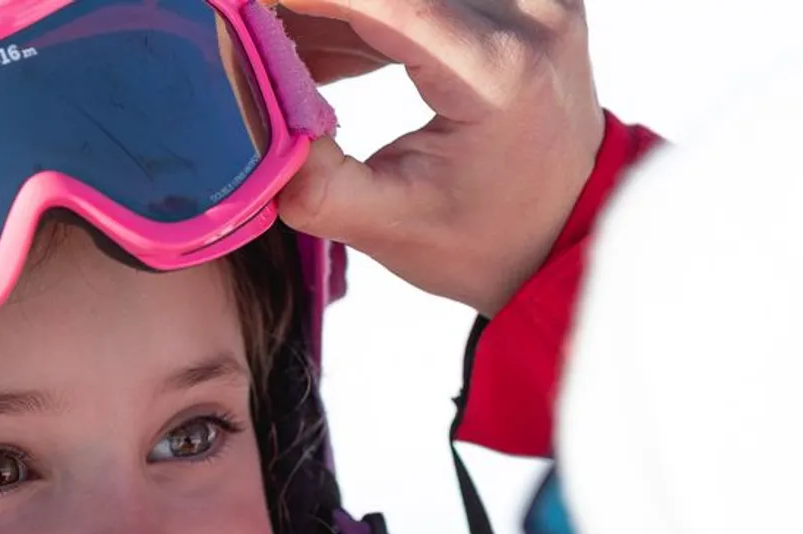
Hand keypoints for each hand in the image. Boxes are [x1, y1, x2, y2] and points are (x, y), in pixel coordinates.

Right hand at [275, 0, 603, 315]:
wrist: (571, 234)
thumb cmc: (484, 240)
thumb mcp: (385, 225)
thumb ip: (309, 177)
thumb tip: (245, 112)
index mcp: (501, 72)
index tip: (231, 1)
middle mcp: (530, 13)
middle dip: (310, 1)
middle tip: (244, 27)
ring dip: (335, 6)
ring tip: (280, 46)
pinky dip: (364, 7)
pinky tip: (324, 48)